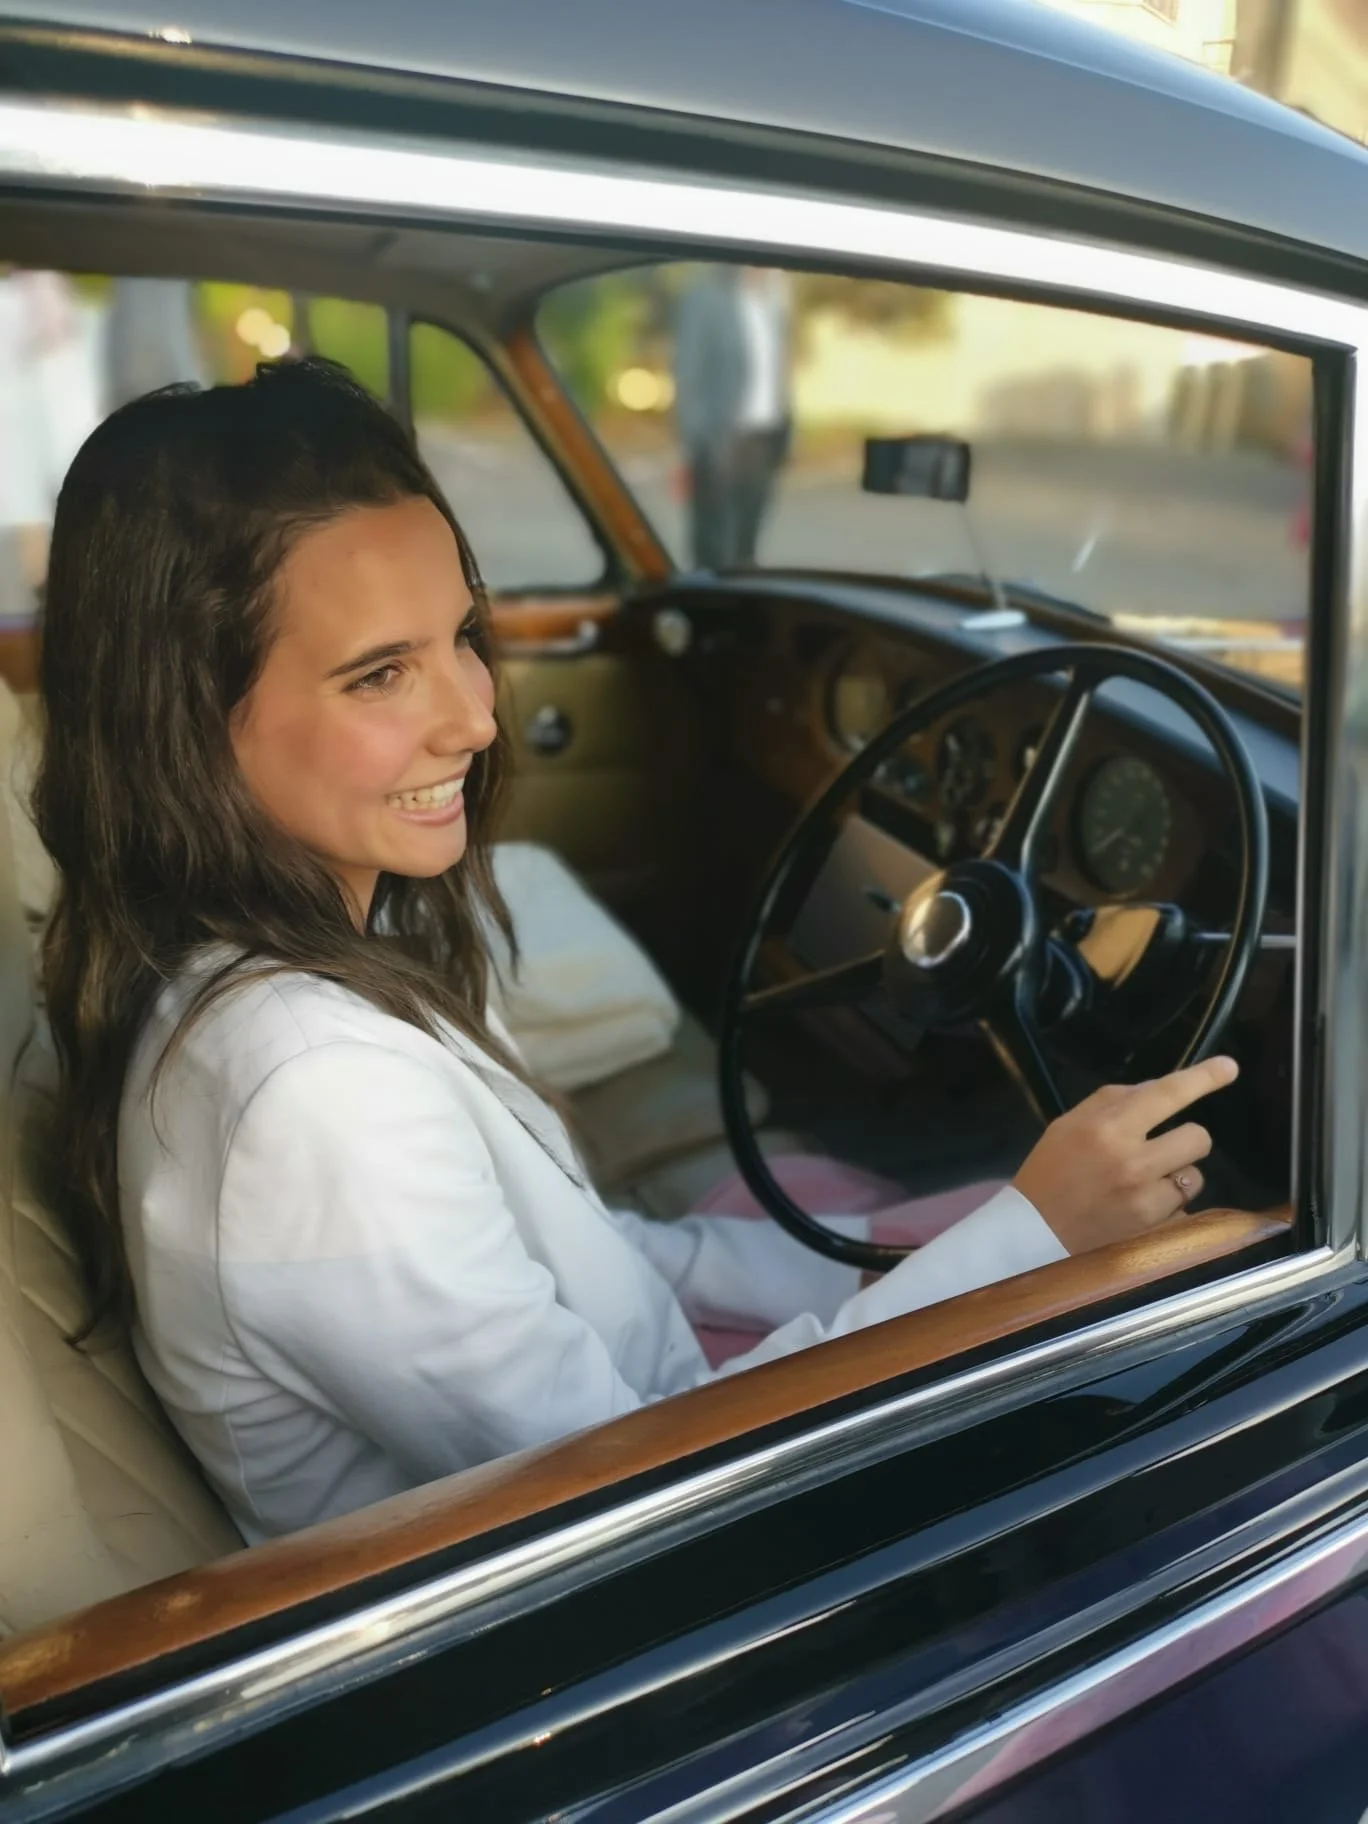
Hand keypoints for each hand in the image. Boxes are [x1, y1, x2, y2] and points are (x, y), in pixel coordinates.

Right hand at [1012, 1056, 1238, 1254]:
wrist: (1033, 1235)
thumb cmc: (1050, 1172)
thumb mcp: (1068, 1124)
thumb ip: (1113, 1101)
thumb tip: (1158, 1089)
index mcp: (1107, 1128)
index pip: (1166, 1094)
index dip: (1203, 1078)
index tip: (1229, 1066)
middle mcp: (1133, 1161)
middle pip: (1198, 1138)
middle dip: (1185, 1140)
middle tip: (1160, 1149)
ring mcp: (1147, 1200)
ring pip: (1195, 1176)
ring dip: (1177, 1176)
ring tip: (1143, 1184)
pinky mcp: (1155, 1230)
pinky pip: (1183, 1208)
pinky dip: (1168, 1207)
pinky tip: (1139, 1210)